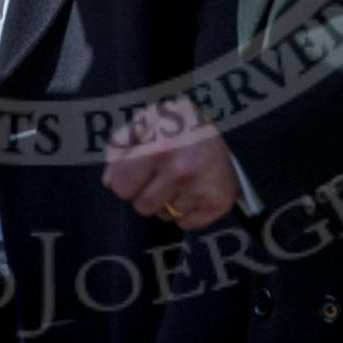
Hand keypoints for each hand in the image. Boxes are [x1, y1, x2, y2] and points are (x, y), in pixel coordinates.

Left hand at [101, 99, 241, 230]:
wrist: (234, 124)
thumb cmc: (183, 120)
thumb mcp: (149, 118)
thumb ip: (122, 144)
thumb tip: (108, 181)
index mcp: (158, 147)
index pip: (121, 187)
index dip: (125, 179)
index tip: (136, 169)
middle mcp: (180, 172)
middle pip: (142, 206)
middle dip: (146, 192)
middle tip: (160, 173)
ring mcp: (201, 190)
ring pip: (165, 215)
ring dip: (168, 201)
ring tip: (181, 177)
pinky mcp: (218, 204)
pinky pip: (186, 224)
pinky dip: (187, 211)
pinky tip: (194, 189)